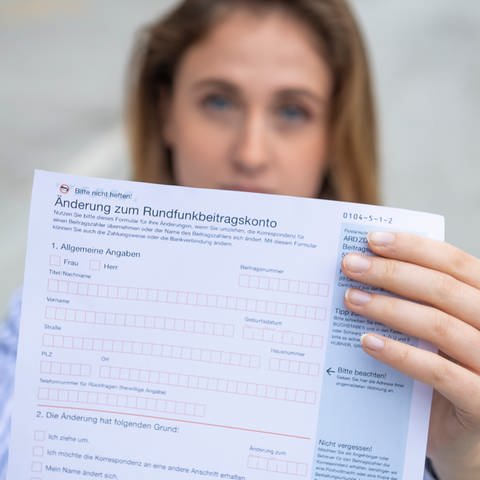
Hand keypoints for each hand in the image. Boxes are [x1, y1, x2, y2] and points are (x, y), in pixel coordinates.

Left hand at [341, 232, 479, 479]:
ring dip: (390, 309)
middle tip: (349, 265)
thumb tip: (364, 270)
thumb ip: (420, 304)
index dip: (414, 247)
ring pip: (441, 326)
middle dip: (391, 272)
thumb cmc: (448, 374)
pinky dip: (400, 354)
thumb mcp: (440, 334)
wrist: (469, 439)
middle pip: (445, 290)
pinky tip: (366, 342)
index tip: (371, 240)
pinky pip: (439, 373)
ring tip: (351, 299)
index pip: (457, 263)